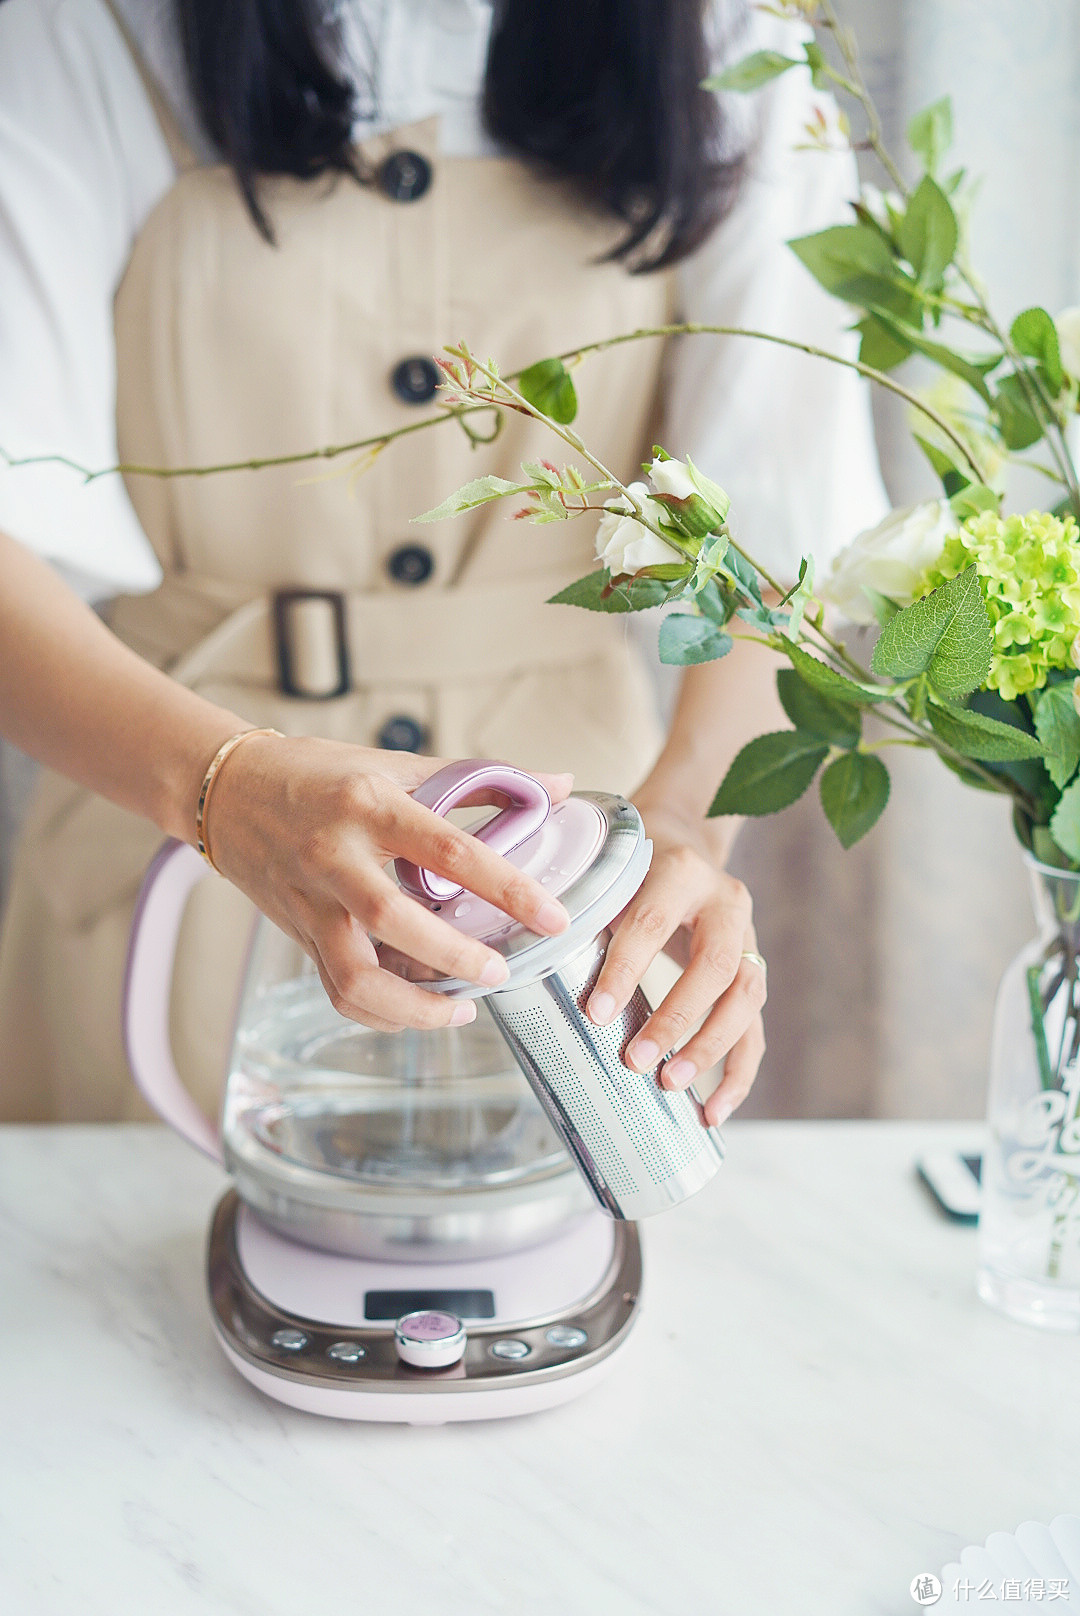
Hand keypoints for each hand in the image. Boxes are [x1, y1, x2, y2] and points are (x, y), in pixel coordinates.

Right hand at [206, 736, 571, 1032]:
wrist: (228, 791)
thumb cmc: (318, 774)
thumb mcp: (395, 765)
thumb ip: (479, 779)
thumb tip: (560, 785)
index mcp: (371, 805)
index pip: (448, 849)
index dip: (506, 888)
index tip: (551, 918)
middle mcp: (335, 856)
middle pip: (396, 920)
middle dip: (456, 957)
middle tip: (500, 972)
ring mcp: (310, 901)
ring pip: (356, 975)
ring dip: (414, 1007)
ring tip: (460, 1011)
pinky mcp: (296, 934)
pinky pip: (338, 990)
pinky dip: (381, 1013)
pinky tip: (417, 1010)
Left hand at [584, 804, 765, 1126]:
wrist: (685, 840)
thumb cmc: (632, 867)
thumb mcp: (609, 873)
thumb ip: (584, 913)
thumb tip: (525, 972)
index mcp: (682, 872)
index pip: (654, 923)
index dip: (625, 970)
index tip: (595, 1014)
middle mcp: (726, 904)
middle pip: (717, 967)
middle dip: (677, 1018)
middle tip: (637, 1061)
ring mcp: (749, 939)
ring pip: (746, 999)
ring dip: (710, 1048)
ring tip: (670, 1085)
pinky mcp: (754, 972)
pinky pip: (756, 1028)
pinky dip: (738, 1073)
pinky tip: (713, 1110)